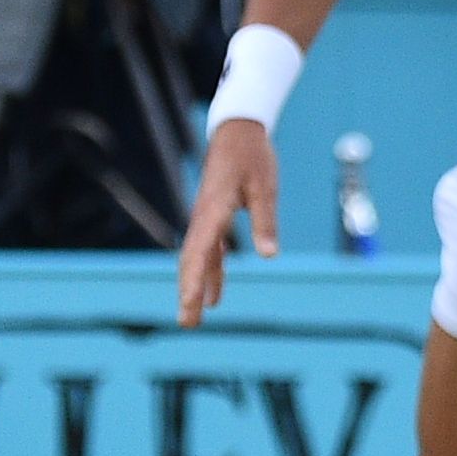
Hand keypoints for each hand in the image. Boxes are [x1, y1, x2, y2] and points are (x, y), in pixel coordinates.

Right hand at [176, 118, 276, 325]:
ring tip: (193, 318)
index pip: (202, 252)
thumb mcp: (265, 188)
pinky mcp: (213, 218)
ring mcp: (205, 220)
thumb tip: (270, 255)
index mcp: (213, 211)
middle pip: (192, 262)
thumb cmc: (253, 157)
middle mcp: (203, 218)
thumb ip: (265, 221)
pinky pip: (208, 252)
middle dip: (188, 293)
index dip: (196, 280)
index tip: (192, 304)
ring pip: (196, 260)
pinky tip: (215, 296)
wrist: (237, 131)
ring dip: (195, 288)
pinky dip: (210, 274)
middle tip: (187, 324)